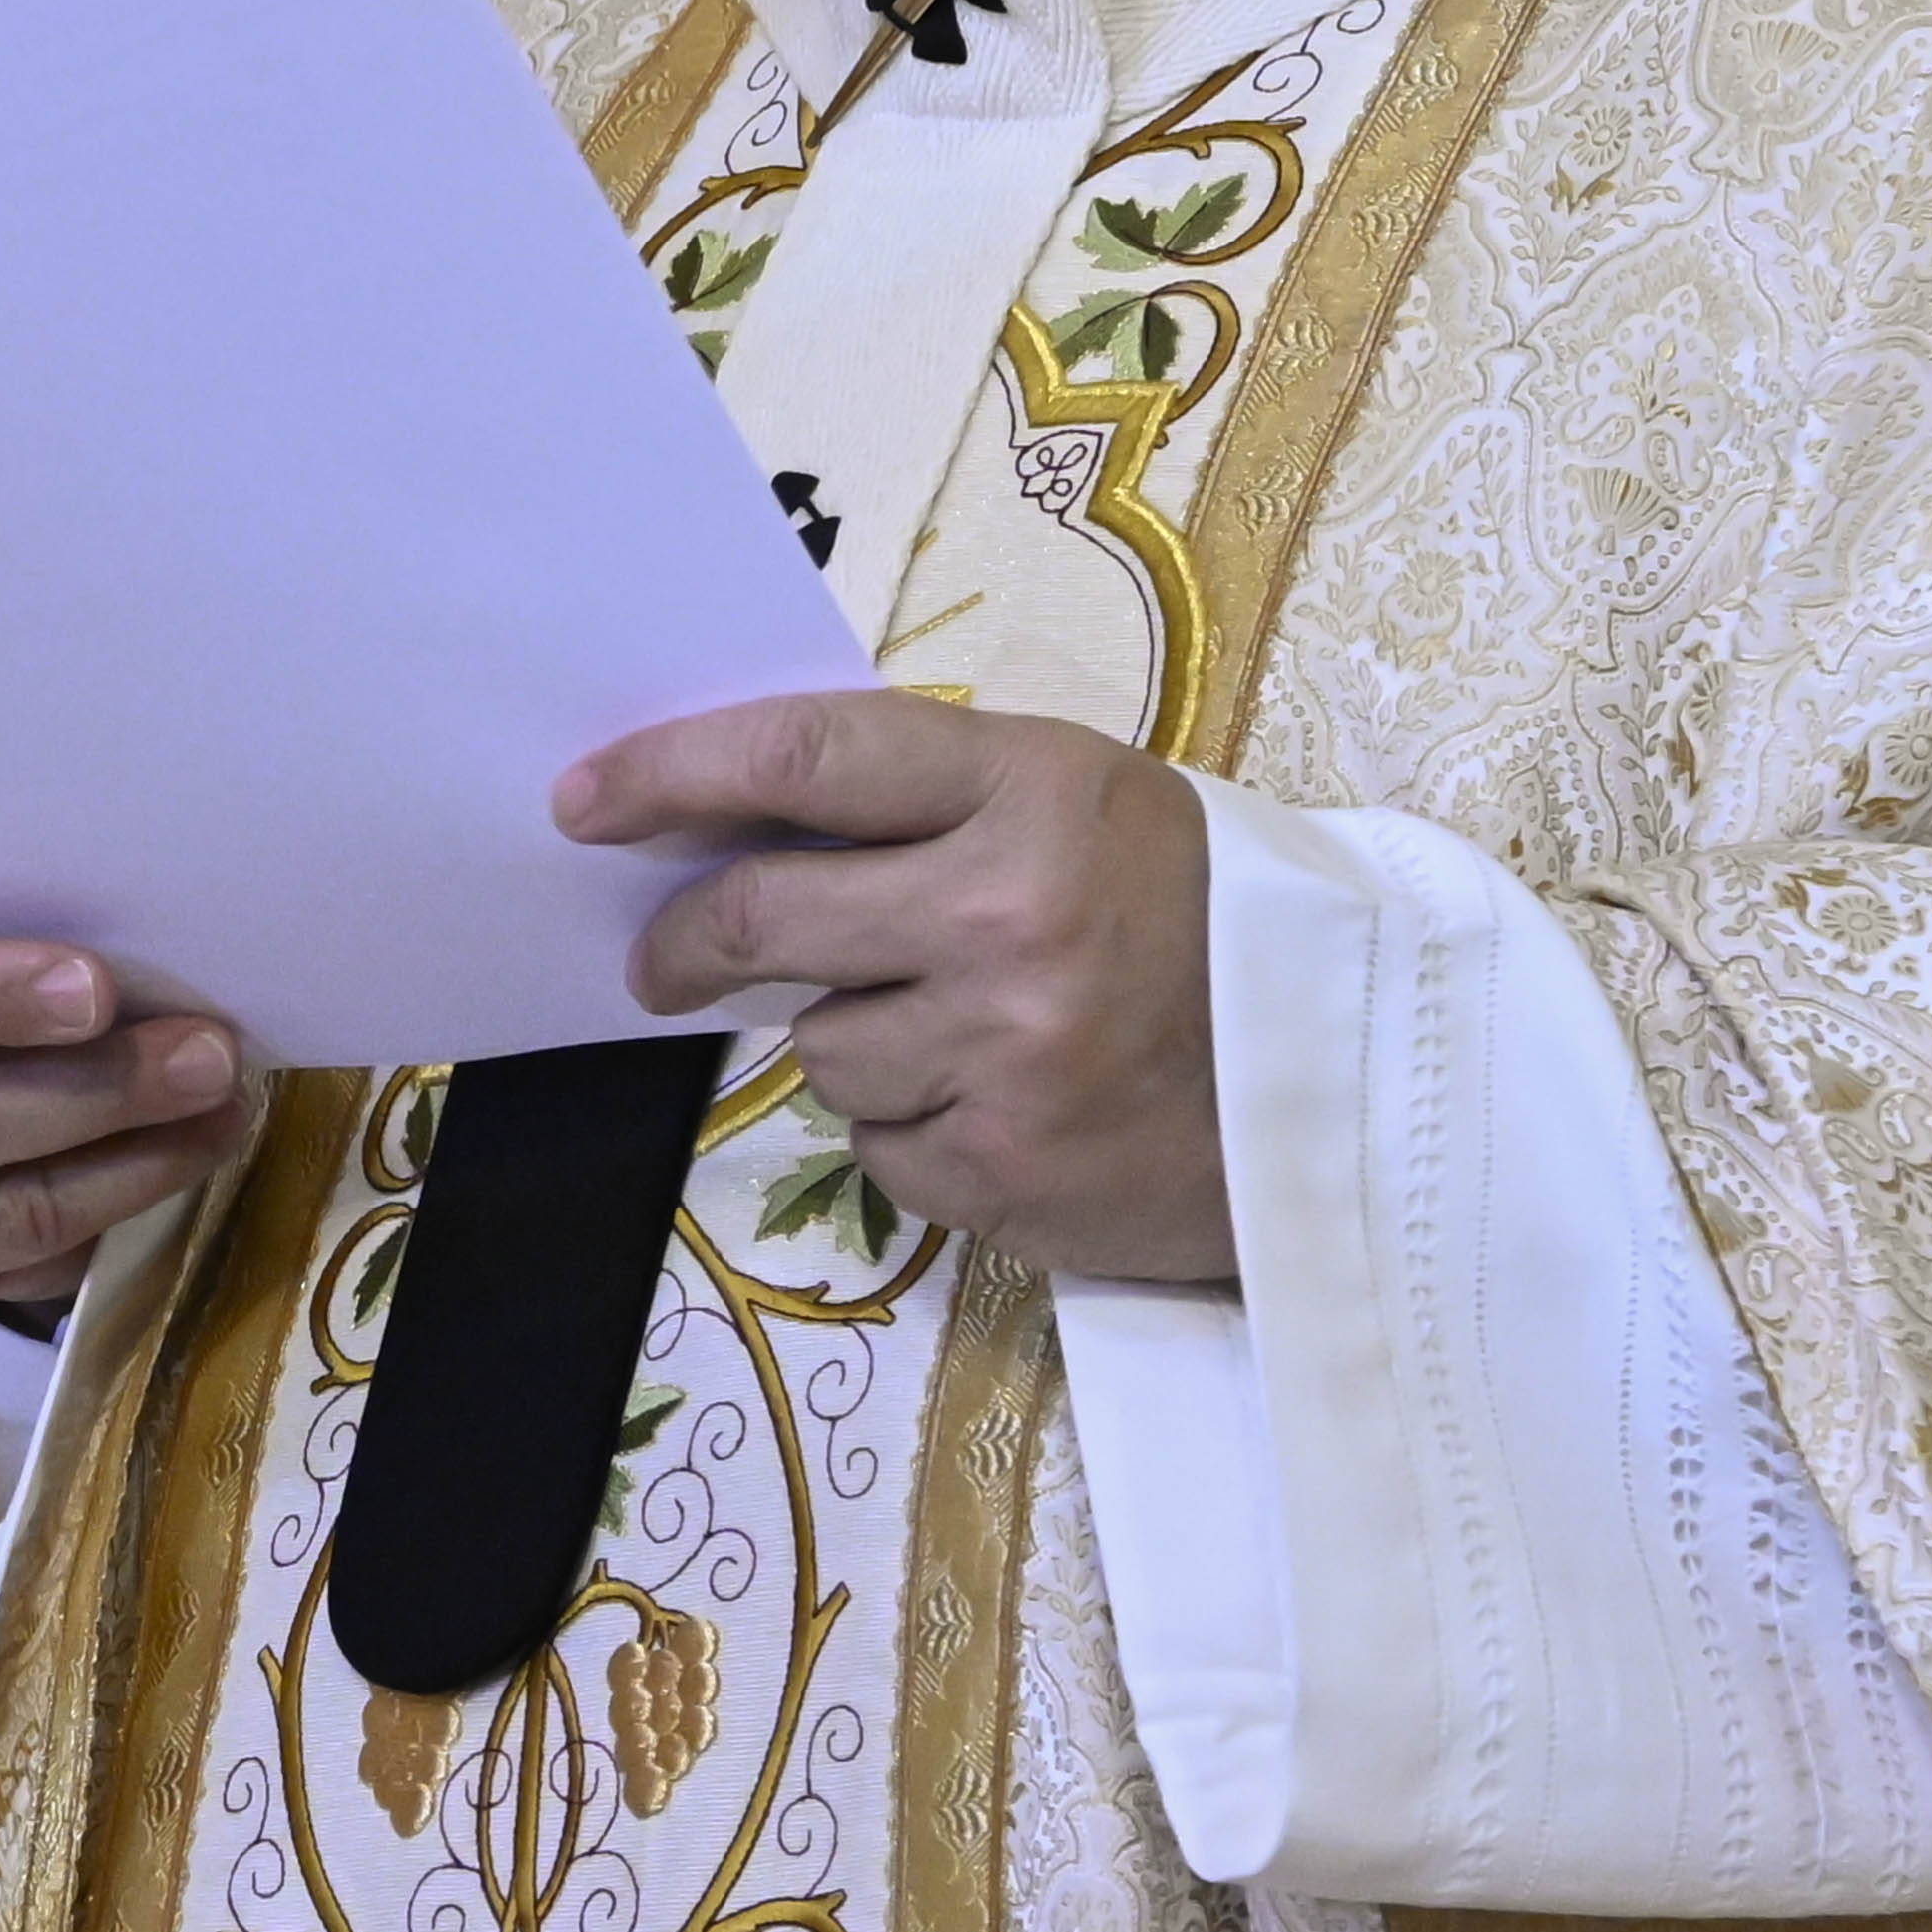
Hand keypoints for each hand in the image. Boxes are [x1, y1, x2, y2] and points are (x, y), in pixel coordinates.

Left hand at [565, 695, 1229, 1283]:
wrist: (1349, 1080)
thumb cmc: (1195, 915)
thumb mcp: (1080, 805)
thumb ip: (926, 807)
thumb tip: (730, 827)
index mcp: (1029, 789)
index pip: (803, 759)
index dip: (671, 772)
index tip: (583, 803)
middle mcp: (1007, 913)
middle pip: (765, 917)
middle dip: (686, 940)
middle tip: (661, 959)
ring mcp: (1005, 1052)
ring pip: (820, 1048)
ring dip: (854, 1041)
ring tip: (966, 1033)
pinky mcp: (1006, 1172)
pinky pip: (881, 1147)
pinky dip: (915, 1131)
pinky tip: (1002, 1107)